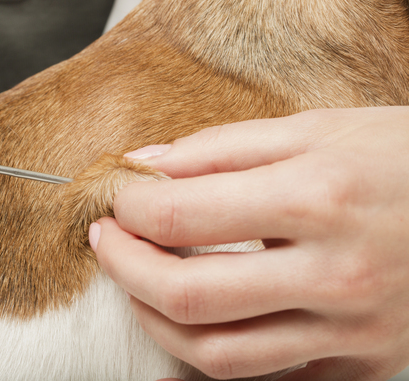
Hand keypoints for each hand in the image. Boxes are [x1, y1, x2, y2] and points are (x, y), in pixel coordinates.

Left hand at [90, 107, 408, 379]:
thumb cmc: (402, 157)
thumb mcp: (316, 129)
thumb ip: (219, 148)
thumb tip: (144, 165)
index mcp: (318, 198)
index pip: (181, 216)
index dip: (128, 208)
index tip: (114, 198)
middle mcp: (335, 275)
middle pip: (188, 296)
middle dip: (123, 268)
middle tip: (105, 240)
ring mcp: (351, 332)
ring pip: (217, 356)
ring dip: (156, 320)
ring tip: (138, 282)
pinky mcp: (361, 366)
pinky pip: (264, 377)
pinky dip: (215, 350)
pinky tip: (200, 316)